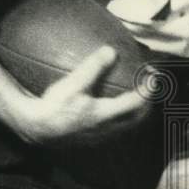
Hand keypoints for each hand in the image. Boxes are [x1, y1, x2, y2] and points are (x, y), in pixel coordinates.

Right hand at [19, 46, 152, 143]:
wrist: (35, 129)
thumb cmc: (53, 106)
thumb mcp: (72, 84)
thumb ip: (93, 67)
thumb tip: (111, 50)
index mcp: (106, 115)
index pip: (137, 103)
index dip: (148, 89)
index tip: (153, 75)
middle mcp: (107, 129)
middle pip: (138, 117)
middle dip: (147, 101)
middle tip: (148, 84)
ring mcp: (101, 136)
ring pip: (128, 124)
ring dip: (135, 109)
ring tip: (134, 92)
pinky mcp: (92, 138)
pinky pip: (116, 126)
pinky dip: (122, 113)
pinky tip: (112, 103)